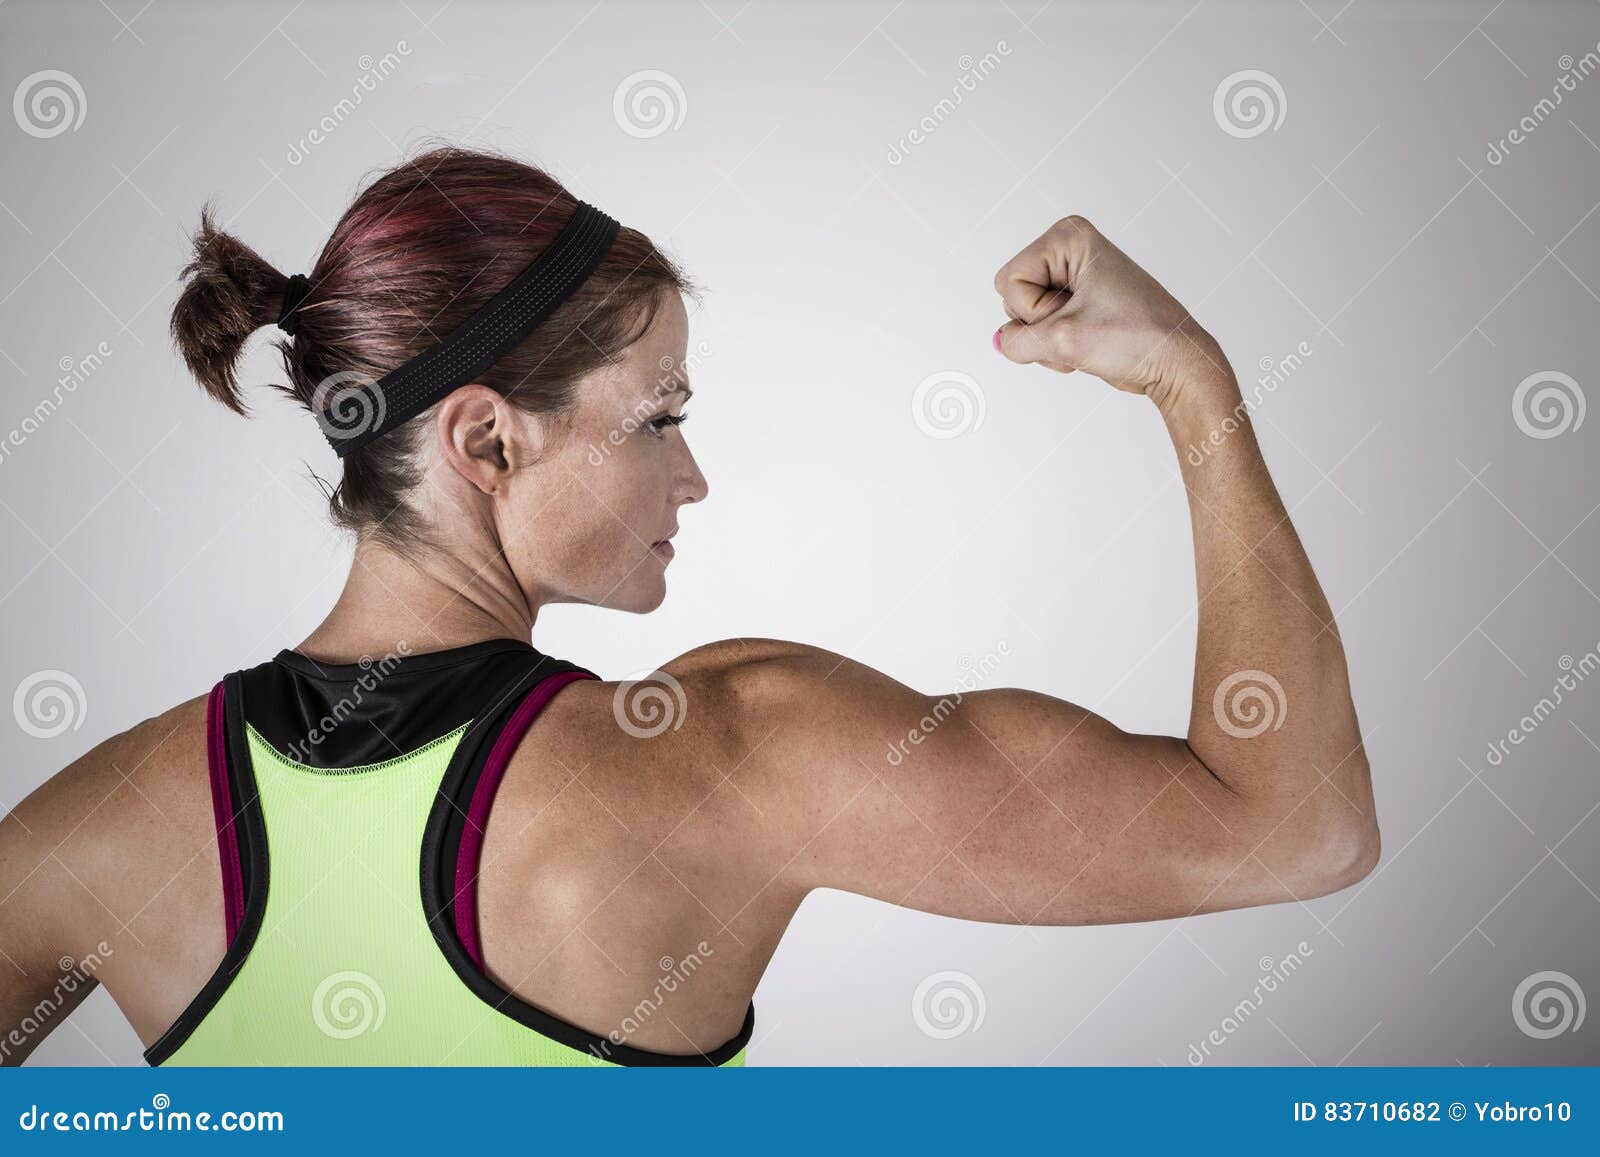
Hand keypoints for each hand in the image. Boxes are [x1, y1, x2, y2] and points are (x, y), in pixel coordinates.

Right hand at [993, 215, 1230, 409]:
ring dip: (1050, 342)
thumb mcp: (1063, 341)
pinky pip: (1040, 330)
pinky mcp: (1076, 304)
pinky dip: (1057, 347)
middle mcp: (1068, 251)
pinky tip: (1088, 345)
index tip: (1076, 312)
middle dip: (1042, 326)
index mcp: (1068, 237)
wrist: (1175, 362)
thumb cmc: (1136, 339)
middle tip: (1085, 327)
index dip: (1035, 310)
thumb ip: (1017, 341)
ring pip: (1024, 318)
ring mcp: (1071, 279)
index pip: (1008, 282)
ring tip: (1089, 338)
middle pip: (1012, 297)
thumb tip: (1001, 341)